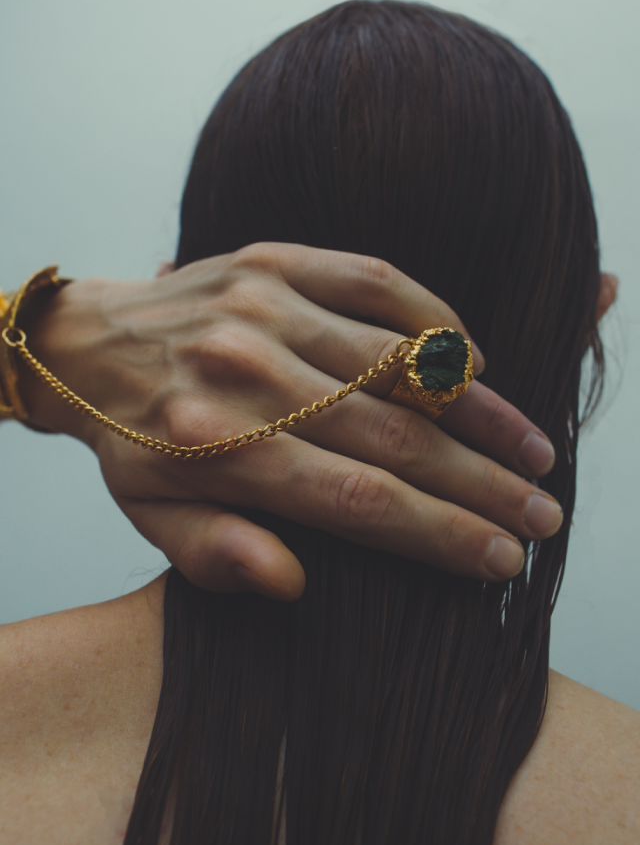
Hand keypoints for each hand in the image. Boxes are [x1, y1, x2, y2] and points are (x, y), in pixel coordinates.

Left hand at [20, 244, 561, 598]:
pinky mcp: (275, 259)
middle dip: (482, 484)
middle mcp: (245, 371)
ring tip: (533, 452)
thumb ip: (216, 557)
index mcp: (215, 446)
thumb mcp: (152, 518)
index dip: (441, 533)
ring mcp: (263, 306)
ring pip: (401, 364)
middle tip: (541, 515)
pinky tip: (477, 365)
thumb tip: (293, 585)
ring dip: (480, 413)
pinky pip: (381, 283)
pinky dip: (437, 323)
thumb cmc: (131, 443)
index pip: (358, 500)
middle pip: (395, 437)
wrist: (85, 344)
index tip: (501, 558)